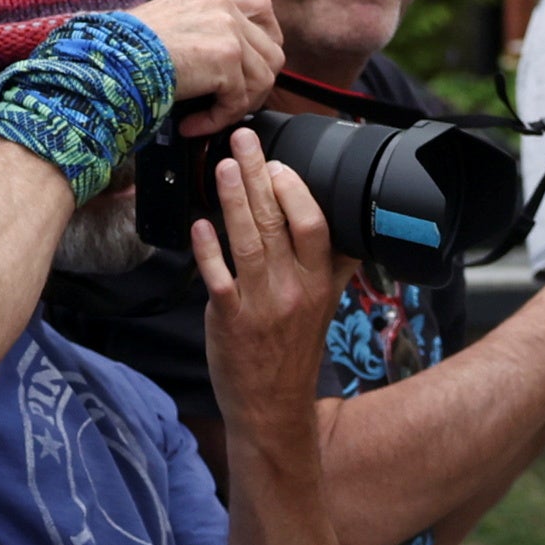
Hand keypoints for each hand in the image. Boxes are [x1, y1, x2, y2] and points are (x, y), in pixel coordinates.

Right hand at [134, 0, 284, 123]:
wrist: (110, 58)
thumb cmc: (125, 49)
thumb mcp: (168, 23)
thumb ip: (200, 31)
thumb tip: (224, 62)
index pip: (261, 6)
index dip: (267, 39)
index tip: (255, 65)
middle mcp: (222, 5)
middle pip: (272, 47)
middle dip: (258, 82)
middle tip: (233, 102)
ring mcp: (228, 29)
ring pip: (263, 78)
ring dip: (239, 105)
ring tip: (210, 117)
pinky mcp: (226, 57)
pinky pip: (238, 101)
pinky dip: (217, 120)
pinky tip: (192, 124)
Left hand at [187, 127, 344, 463]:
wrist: (272, 405)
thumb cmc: (292, 350)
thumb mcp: (324, 305)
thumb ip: (331, 264)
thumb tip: (344, 224)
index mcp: (319, 281)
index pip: (315, 224)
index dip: (296, 189)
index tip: (278, 162)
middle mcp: (294, 289)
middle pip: (279, 220)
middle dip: (260, 175)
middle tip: (244, 139)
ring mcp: (262, 304)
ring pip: (249, 241)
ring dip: (234, 200)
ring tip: (223, 165)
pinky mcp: (230, 320)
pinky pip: (219, 278)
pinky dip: (208, 250)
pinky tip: (199, 225)